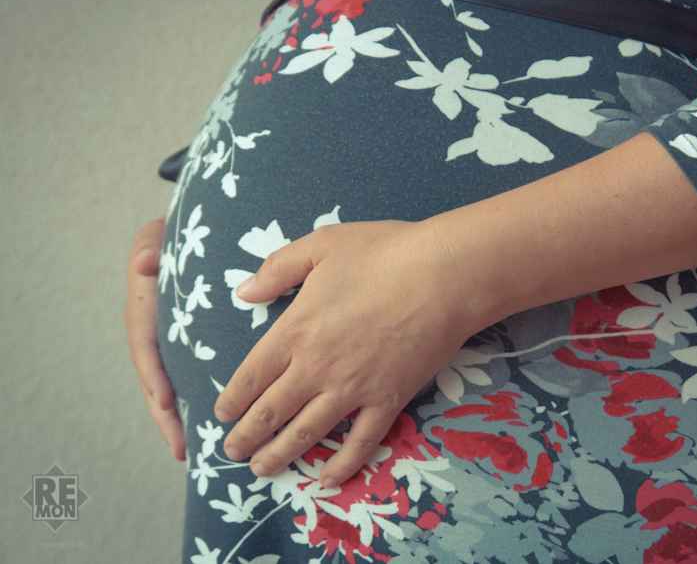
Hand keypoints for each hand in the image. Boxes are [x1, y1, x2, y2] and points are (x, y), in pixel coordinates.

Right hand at [125, 217, 185, 460]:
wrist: (187, 239)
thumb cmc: (171, 238)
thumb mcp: (155, 238)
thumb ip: (148, 248)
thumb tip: (144, 264)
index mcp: (145, 312)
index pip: (146, 347)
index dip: (154, 376)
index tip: (167, 401)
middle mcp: (155, 335)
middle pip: (157, 380)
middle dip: (167, 416)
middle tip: (182, 449)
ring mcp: (172, 345)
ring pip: (174, 386)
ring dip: (182, 419)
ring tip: (197, 452)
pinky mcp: (191, 350)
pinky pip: (192, 379)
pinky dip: (199, 402)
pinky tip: (217, 426)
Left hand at [214, 218, 495, 488]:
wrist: (443, 277)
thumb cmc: (384, 254)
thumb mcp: (322, 246)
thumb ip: (277, 269)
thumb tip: (243, 293)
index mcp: (295, 330)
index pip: (251, 376)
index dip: (232, 401)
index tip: (222, 415)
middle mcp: (316, 368)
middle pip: (271, 413)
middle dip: (246, 437)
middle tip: (232, 453)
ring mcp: (353, 389)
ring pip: (306, 434)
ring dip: (280, 455)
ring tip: (263, 470)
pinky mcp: (388, 401)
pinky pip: (360, 443)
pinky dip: (342, 465)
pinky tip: (327, 480)